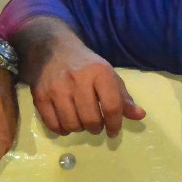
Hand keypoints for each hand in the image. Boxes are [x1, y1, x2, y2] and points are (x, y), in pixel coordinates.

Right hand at [30, 34, 145, 136]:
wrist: (53, 49)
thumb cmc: (86, 66)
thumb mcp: (108, 76)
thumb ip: (123, 97)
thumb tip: (140, 116)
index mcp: (100, 73)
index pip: (112, 106)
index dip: (115, 124)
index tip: (114, 132)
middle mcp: (78, 80)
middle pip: (91, 119)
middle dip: (96, 128)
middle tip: (96, 126)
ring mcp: (57, 88)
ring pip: (72, 124)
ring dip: (79, 129)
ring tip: (81, 122)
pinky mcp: (40, 95)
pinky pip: (53, 124)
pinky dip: (62, 130)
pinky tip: (66, 124)